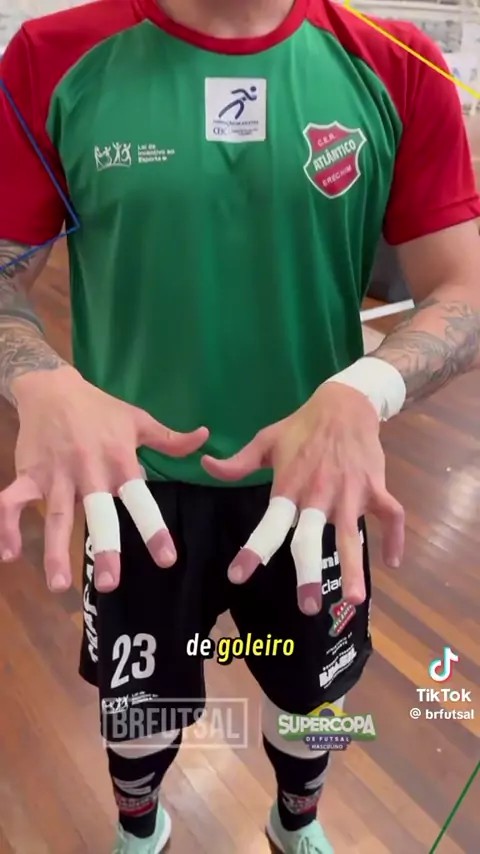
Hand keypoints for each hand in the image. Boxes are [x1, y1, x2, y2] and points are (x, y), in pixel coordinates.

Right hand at [0, 367, 207, 592]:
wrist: (51, 387)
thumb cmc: (100, 409)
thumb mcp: (138, 419)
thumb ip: (169, 438)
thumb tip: (204, 439)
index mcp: (118, 461)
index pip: (140, 499)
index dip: (153, 528)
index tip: (166, 558)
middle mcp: (89, 471)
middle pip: (98, 513)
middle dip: (105, 547)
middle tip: (111, 583)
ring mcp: (56, 475)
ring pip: (56, 516)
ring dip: (55, 551)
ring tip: (59, 586)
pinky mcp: (28, 474)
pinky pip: (13, 502)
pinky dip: (7, 526)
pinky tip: (8, 555)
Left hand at [202, 383, 403, 614]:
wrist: (345, 403)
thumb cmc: (301, 426)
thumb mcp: (266, 440)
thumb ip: (237, 463)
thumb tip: (204, 466)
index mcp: (291, 484)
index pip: (270, 522)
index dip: (255, 550)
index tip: (239, 576)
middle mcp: (319, 493)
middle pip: (312, 537)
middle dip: (309, 572)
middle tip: (306, 607)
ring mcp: (351, 491)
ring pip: (353, 533)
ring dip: (354, 566)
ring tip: (351, 599)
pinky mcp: (375, 486)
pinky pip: (391, 515)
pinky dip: (396, 538)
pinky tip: (394, 562)